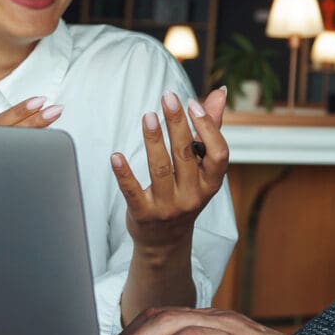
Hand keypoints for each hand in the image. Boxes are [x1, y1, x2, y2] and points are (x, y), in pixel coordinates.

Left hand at [111, 90, 230, 256]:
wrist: (166, 241)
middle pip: (186, 155)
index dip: (208, 128)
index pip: (218, 153)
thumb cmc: (186, 194)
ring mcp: (168, 207)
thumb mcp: (202, 168)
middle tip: (168, 97)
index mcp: (211, 183)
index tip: (193, 103)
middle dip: (177, 124)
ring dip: (154, 140)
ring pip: (160, 169)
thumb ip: (210, 128)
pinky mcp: (144, 214)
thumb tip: (219, 93)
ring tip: (147, 116)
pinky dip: (124, 173)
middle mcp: (193, 196)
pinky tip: (116, 155)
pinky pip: (133, 191)